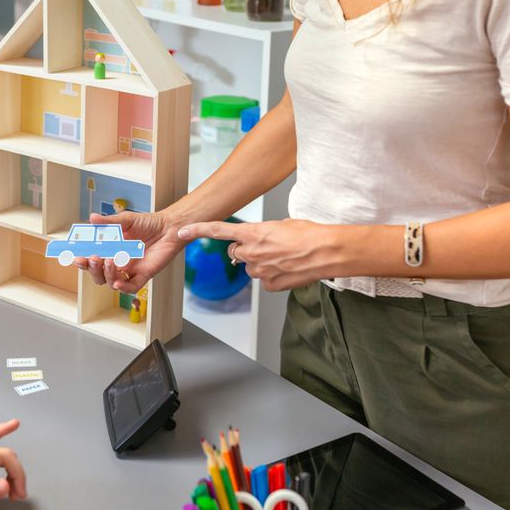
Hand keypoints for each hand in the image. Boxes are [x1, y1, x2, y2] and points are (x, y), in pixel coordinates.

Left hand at [0, 420, 26, 509]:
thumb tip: (6, 486)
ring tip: (15, 496)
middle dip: (16, 473)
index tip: (15, 423)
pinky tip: (9, 490)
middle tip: (19, 496)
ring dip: (15, 476)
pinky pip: (3, 466)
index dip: (0, 430)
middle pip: (5, 456)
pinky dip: (10, 477)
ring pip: (7, 460)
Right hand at [74, 210, 188, 293]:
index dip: (82, 261)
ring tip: (109, 260)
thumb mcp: (126, 220)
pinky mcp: (143, 275)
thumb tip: (92, 218)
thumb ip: (109, 222)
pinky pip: (131, 287)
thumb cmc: (148, 223)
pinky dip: (123, 287)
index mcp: (110, 250)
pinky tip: (117, 282)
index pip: (91, 260)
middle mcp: (118, 262)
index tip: (76, 256)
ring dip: (106, 274)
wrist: (169, 227)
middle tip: (92, 258)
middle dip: (92, 269)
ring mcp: (130, 270)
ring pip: (111, 282)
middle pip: (98, 275)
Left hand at [178, 218, 345, 291]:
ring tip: (284, 257)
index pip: (217, 231)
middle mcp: (251, 252)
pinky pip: (264, 280)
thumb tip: (261, 240)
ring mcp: (259, 271)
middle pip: (236, 252)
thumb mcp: (282, 224)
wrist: (327, 251)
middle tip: (266, 246)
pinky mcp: (269, 285)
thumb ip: (263, 233)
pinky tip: (288, 269)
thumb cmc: (310, 234)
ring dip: (261, 263)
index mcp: (253, 233)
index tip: (181, 232)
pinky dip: (273, 276)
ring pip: (251, 268)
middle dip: (246, 250)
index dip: (197, 231)